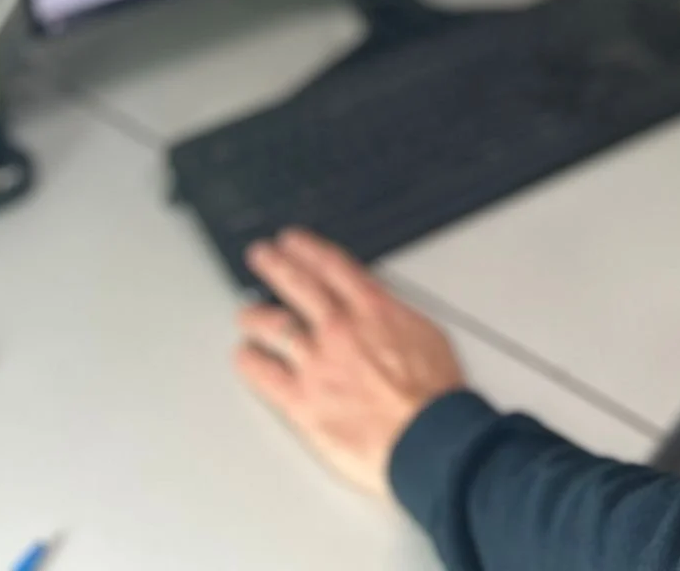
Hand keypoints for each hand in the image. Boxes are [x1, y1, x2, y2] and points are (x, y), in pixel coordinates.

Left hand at [235, 229, 465, 497]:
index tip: (293, 241)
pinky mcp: (303, 401)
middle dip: (275, 265)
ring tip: (246, 314)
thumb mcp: (426, 334)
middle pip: (297, 284)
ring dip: (255, 316)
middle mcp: (339, 328)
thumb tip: (384, 314)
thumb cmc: (435, 396)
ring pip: (274, 326)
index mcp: (372, 308)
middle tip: (260, 256)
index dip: (307, 248)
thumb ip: (394, 318)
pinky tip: (244, 357)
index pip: (331, 265)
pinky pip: (265, 375)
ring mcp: (317, 363)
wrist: (428, 438)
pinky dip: (250, 363)